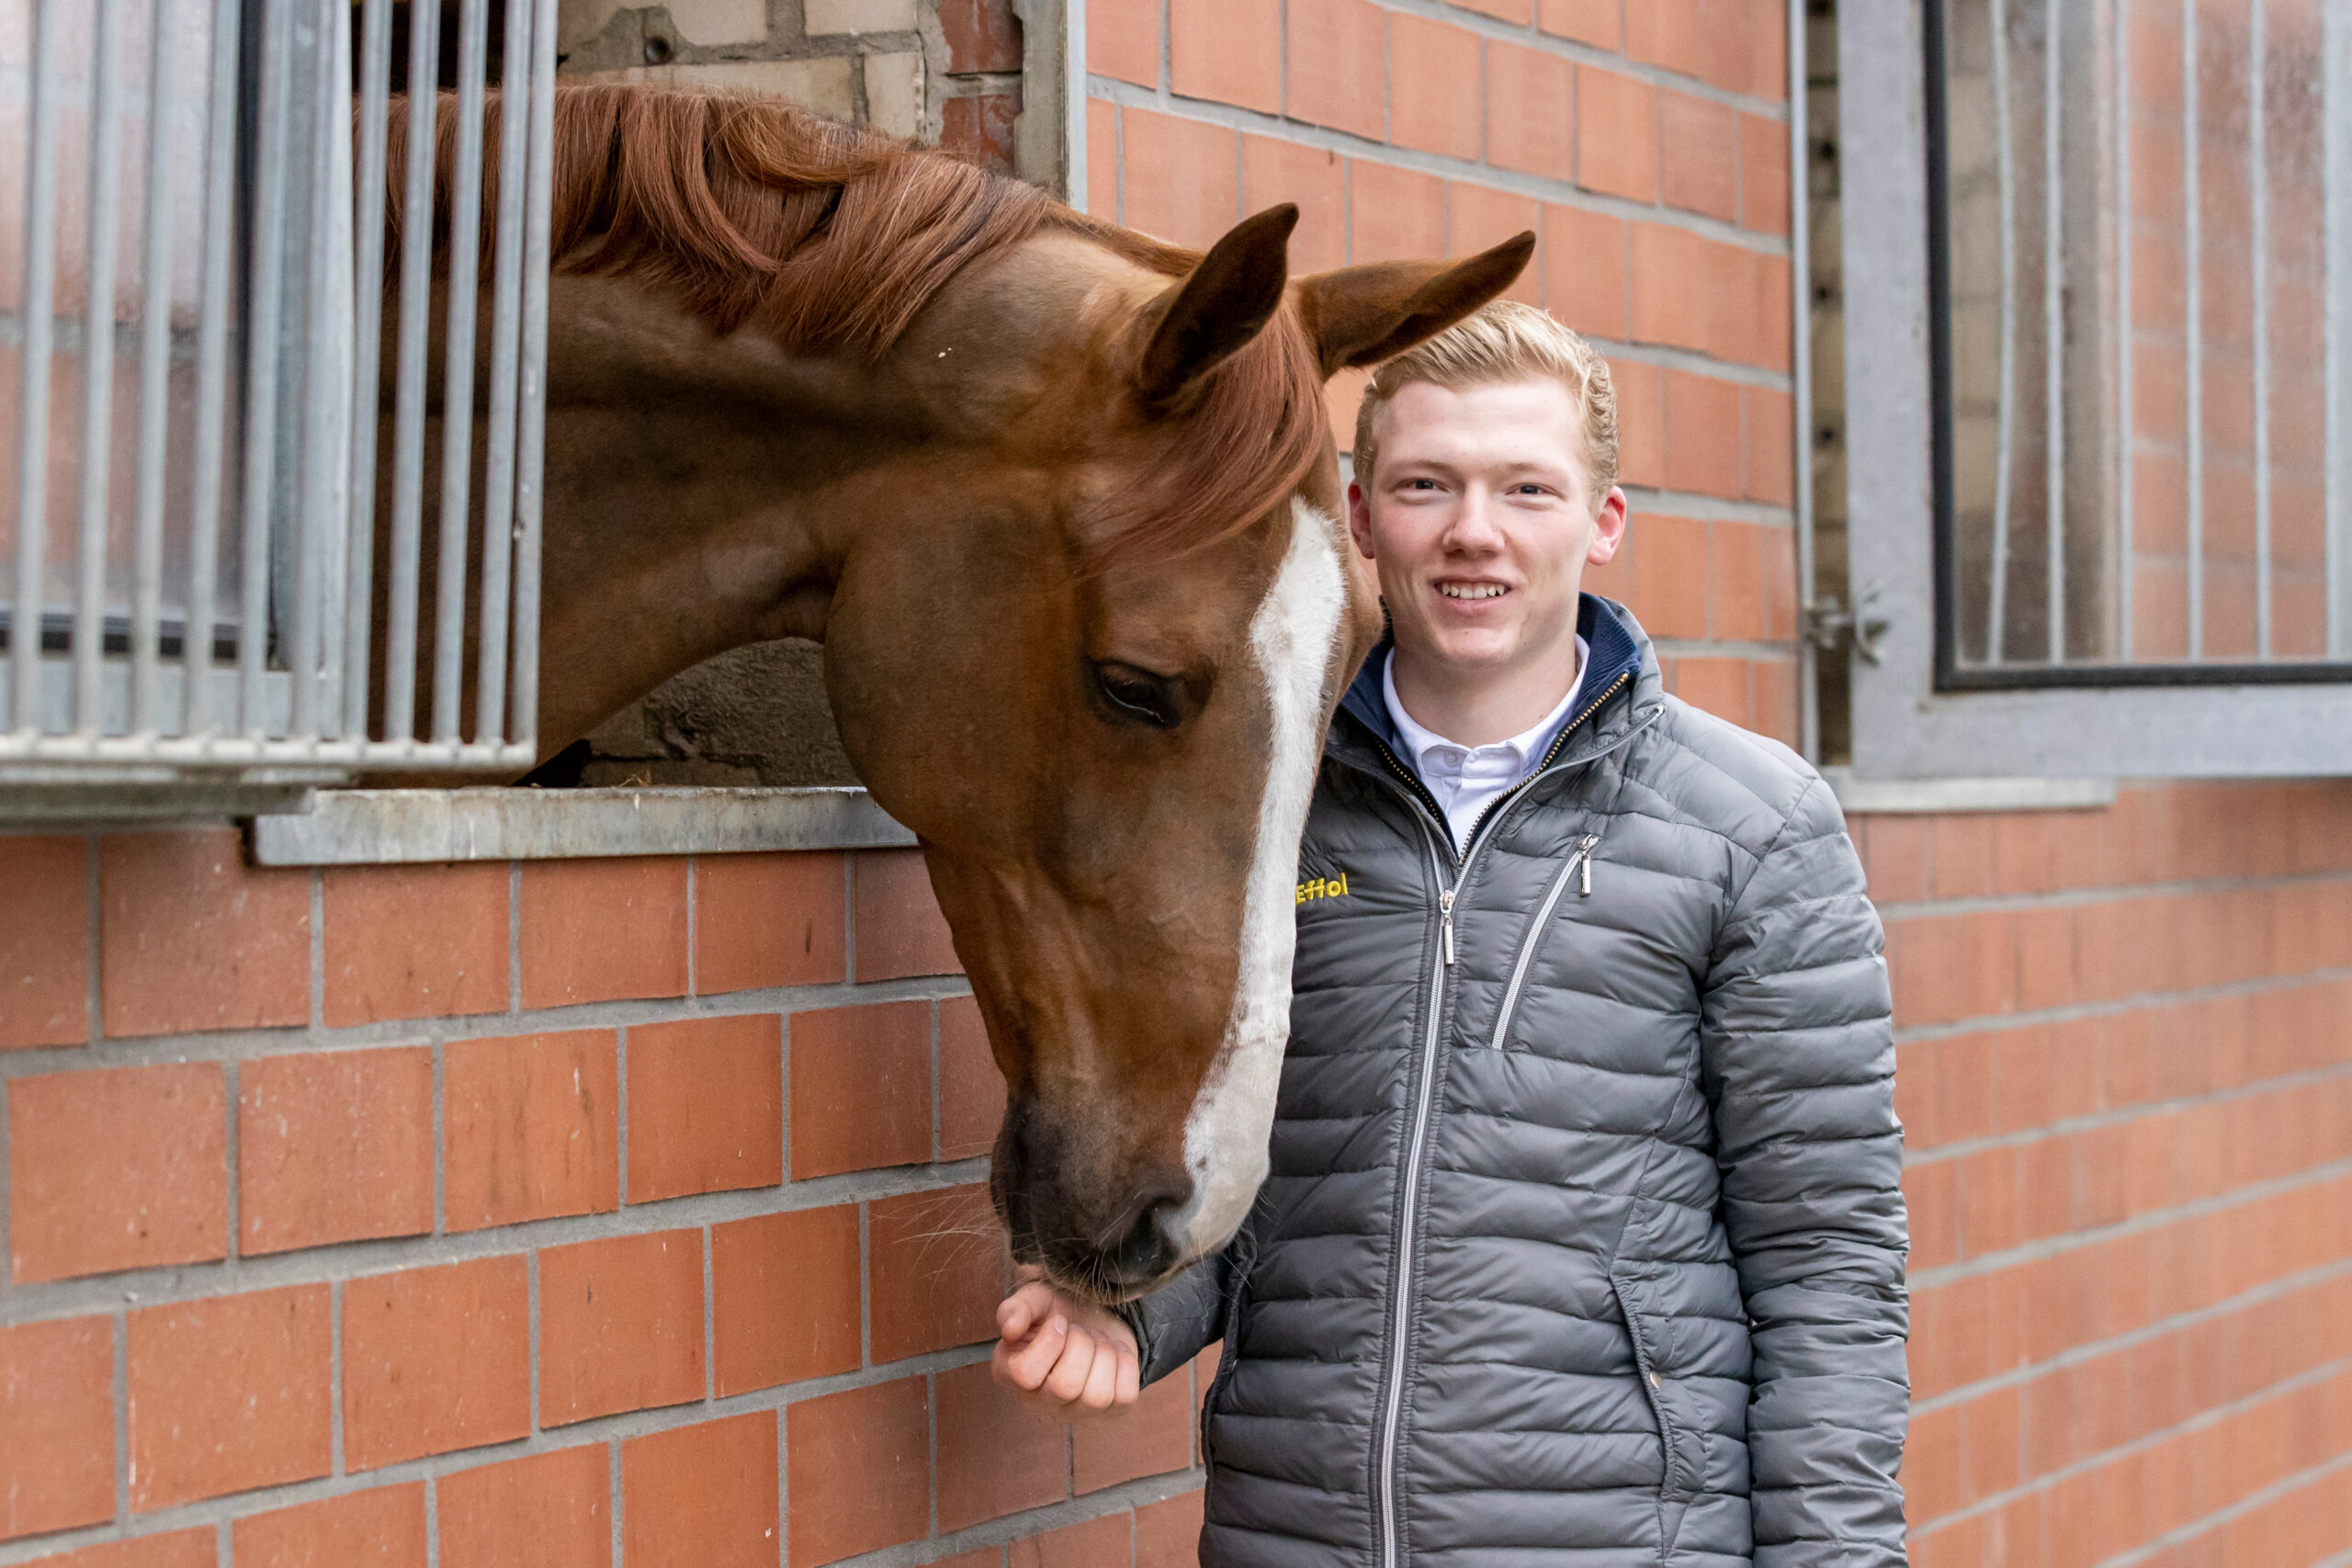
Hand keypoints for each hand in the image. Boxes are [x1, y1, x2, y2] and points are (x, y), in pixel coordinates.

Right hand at [991, 1266, 1141, 1417]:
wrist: (1092, 1316)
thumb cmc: (1057, 1311)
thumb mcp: (1035, 1300)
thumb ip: (1017, 1308)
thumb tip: (1009, 1329)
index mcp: (1011, 1374)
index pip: (1025, 1375)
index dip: (1049, 1342)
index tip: (1058, 1322)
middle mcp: (1039, 1402)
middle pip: (1065, 1387)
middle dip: (1081, 1345)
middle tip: (1080, 1331)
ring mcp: (1075, 1413)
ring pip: (1097, 1397)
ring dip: (1104, 1354)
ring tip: (1097, 1341)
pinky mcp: (1109, 1412)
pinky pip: (1125, 1397)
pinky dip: (1125, 1364)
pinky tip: (1115, 1353)